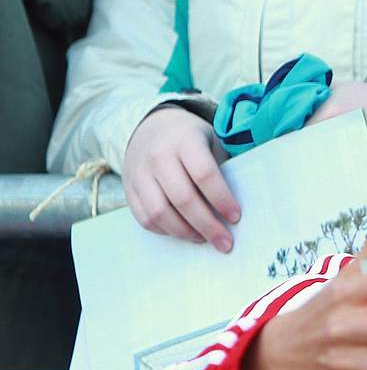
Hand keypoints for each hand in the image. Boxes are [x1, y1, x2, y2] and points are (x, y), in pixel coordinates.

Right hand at [123, 106, 240, 251]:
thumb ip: (223, 167)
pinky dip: (165, 230)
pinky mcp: (129, 188)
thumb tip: (235, 208)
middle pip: (183, 199)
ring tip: (204, 239)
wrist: (151, 127)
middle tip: (225, 242)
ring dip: (185, 232)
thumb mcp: (211, 140)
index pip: (204, 174)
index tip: (235, 217)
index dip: (221, 199)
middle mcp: (158, 155)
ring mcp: (139, 172)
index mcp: (185, 140)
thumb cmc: (191, 139)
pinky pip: (144, 217)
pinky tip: (183, 232)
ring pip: (160, 212)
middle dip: (207, 225)